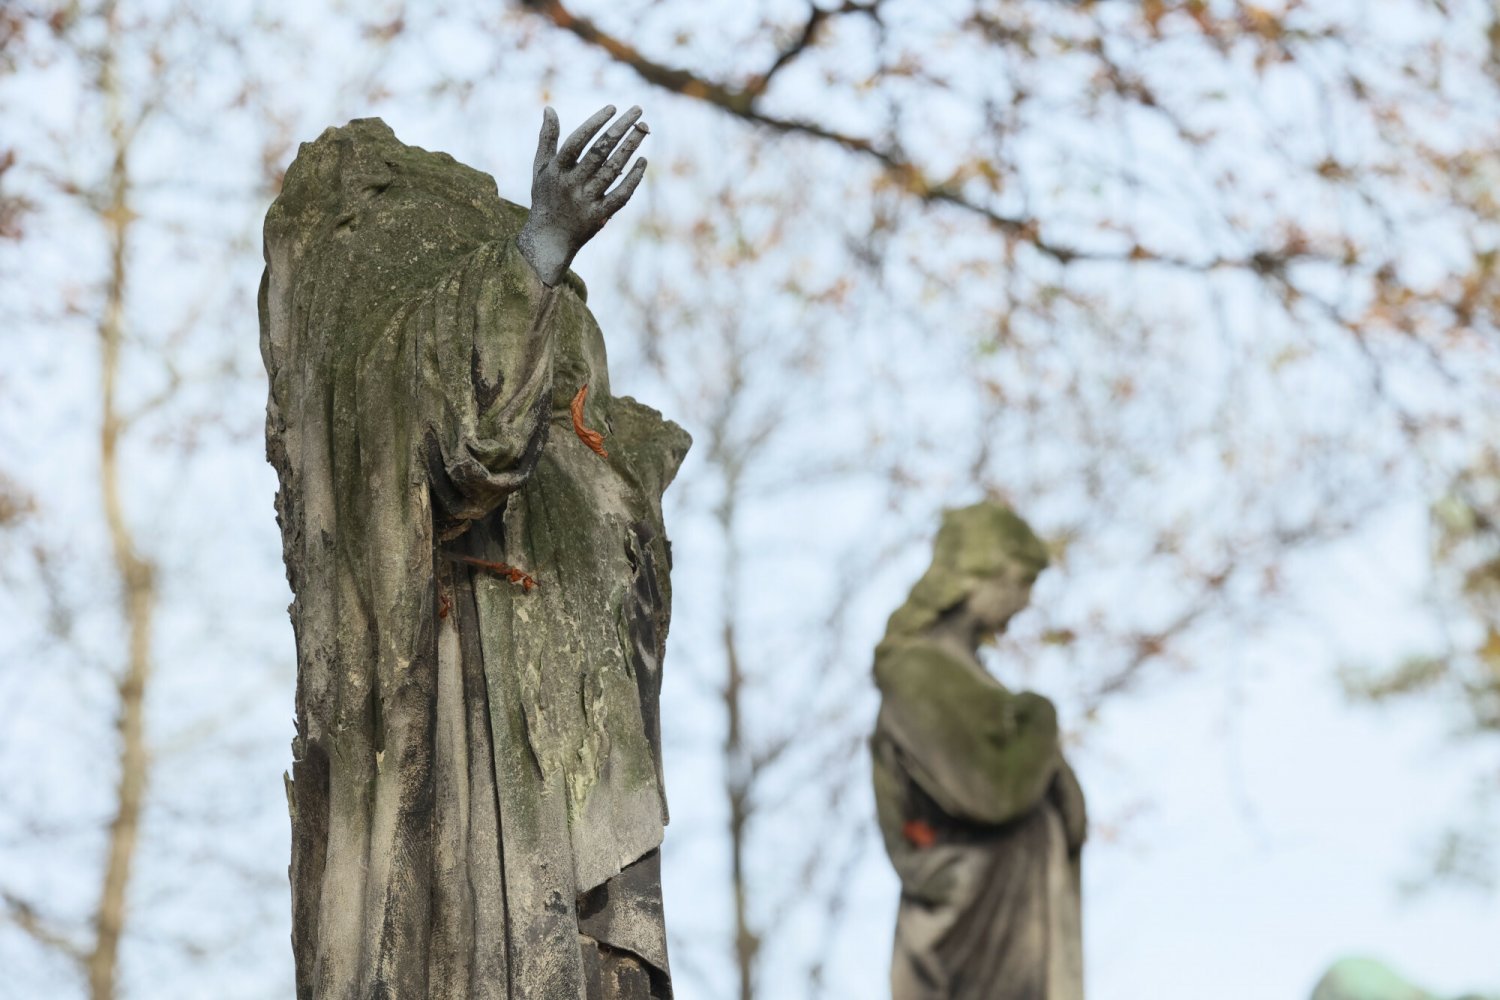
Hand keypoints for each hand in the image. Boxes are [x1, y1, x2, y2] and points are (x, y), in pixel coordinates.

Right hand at [517, 104, 648, 284]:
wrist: (548, 240)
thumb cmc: (545, 198)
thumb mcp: (540, 168)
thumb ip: (547, 139)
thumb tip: (549, 109)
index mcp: (556, 170)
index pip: (578, 141)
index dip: (595, 123)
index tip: (613, 107)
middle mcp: (571, 184)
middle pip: (600, 152)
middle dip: (620, 129)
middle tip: (638, 111)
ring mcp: (586, 200)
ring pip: (613, 170)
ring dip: (630, 147)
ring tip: (644, 129)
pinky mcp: (599, 216)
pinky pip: (620, 195)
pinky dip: (633, 178)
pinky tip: (643, 160)